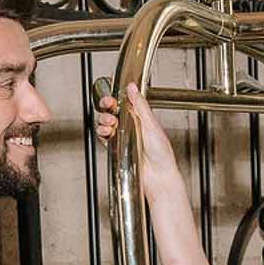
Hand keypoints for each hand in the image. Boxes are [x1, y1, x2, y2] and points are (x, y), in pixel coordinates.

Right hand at [94, 83, 182, 198]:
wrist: (158, 176)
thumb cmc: (161, 154)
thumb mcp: (151, 124)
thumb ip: (140, 105)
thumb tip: (133, 88)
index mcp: (140, 118)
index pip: (125, 103)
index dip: (116, 97)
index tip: (112, 94)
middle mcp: (130, 127)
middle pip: (112, 111)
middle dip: (107, 106)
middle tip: (107, 104)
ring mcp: (122, 138)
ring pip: (106, 123)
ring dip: (104, 119)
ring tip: (110, 121)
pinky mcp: (116, 149)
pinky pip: (104, 138)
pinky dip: (102, 133)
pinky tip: (106, 131)